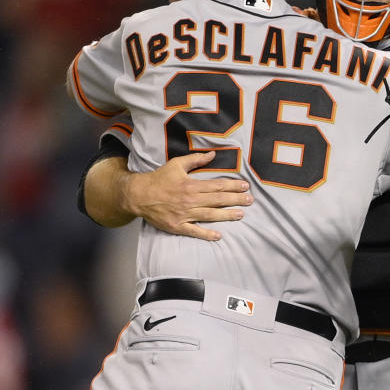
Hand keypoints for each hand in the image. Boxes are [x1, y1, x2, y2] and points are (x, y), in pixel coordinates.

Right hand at [122, 151, 252, 240]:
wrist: (139, 195)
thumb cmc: (159, 179)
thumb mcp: (177, 164)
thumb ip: (196, 159)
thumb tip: (213, 154)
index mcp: (191, 185)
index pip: (217, 186)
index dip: (232, 186)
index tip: (245, 186)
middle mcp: (190, 200)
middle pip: (217, 200)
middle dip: (235, 200)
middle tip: (250, 200)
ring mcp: (184, 214)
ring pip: (210, 215)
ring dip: (227, 215)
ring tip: (241, 214)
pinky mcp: (178, 226)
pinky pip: (194, 231)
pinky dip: (206, 234)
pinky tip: (218, 235)